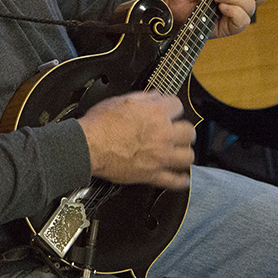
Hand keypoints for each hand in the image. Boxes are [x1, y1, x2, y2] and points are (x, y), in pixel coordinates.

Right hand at [77, 91, 194, 189]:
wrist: (89, 145)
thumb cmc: (100, 123)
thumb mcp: (121, 100)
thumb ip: (143, 98)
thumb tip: (155, 96)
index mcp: (156, 113)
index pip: (178, 105)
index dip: (172, 107)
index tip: (169, 111)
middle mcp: (163, 135)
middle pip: (189, 132)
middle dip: (183, 130)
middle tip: (177, 131)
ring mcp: (160, 156)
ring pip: (188, 156)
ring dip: (184, 153)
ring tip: (179, 151)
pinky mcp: (152, 175)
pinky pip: (175, 181)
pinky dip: (180, 180)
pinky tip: (182, 177)